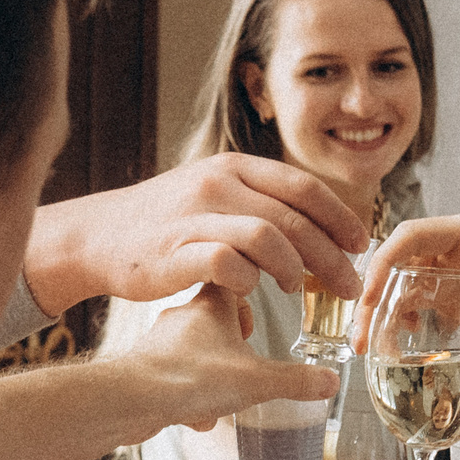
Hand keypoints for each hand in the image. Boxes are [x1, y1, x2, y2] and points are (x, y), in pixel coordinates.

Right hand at [25, 154, 369, 315]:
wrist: (99, 235)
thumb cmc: (166, 222)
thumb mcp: (215, 195)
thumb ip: (260, 204)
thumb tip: (318, 230)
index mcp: (234, 167)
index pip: (303, 187)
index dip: (339, 217)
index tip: (360, 244)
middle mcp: (218, 184)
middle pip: (294, 217)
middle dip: (329, 255)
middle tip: (347, 284)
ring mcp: (195, 216)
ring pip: (267, 236)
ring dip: (294, 267)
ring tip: (299, 288)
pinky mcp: (174, 250)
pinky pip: (227, 263)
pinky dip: (249, 280)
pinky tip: (252, 292)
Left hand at [128, 286, 336, 431]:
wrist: (133, 400)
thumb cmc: (191, 378)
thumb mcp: (257, 381)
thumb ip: (296, 381)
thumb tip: (331, 381)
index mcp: (210, 303)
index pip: (232, 277)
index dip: (250, 288)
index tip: (263, 299)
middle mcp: (183, 317)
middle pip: (217, 319)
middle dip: (236, 344)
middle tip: (250, 361)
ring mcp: (161, 344)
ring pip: (198, 353)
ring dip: (214, 375)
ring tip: (224, 397)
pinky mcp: (147, 370)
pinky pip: (178, 378)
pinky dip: (191, 397)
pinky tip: (197, 417)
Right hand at [358, 213, 459, 365]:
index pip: (412, 236)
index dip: (384, 262)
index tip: (369, 297)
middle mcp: (454, 246)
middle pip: (398, 264)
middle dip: (374, 299)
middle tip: (361, 339)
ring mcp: (455, 268)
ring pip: (405, 285)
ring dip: (386, 314)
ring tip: (372, 350)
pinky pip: (424, 302)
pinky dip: (408, 322)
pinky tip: (405, 345)